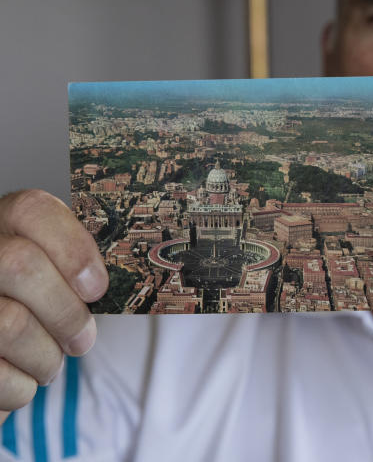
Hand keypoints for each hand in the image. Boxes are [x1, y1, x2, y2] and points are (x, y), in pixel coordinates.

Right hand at [0, 190, 106, 423]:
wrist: (0, 354)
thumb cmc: (36, 311)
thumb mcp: (54, 278)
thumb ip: (75, 269)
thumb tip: (134, 276)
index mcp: (3, 225)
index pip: (32, 209)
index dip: (72, 248)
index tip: (97, 288)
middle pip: (21, 266)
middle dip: (66, 313)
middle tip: (83, 340)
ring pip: (10, 324)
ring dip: (46, 357)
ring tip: (50, 362)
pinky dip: (21, 387)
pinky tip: (22, 378)